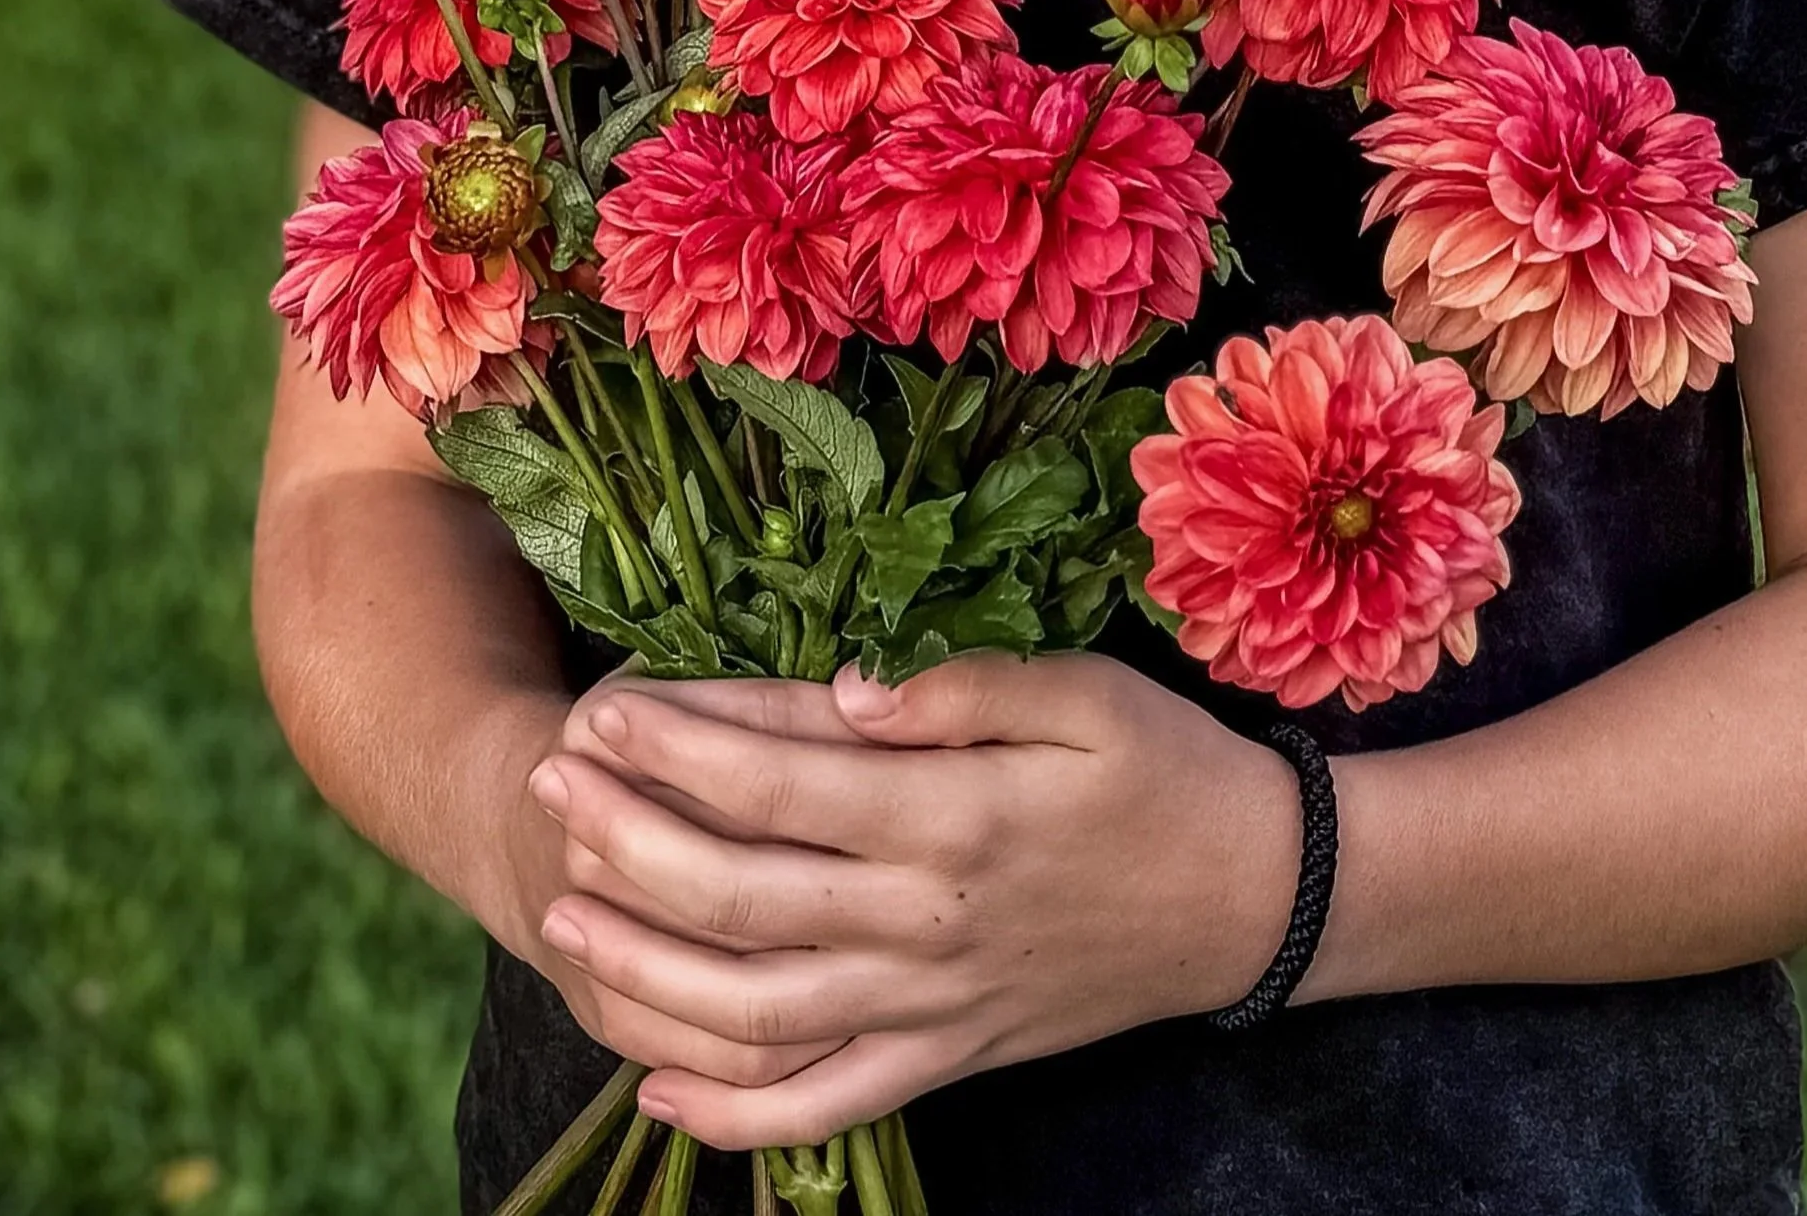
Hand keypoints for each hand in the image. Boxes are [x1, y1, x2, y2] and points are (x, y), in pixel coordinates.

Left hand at [526, 653, 1302, 1148]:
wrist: (1254, 901)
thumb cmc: (1169, 771)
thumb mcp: (1087, 694)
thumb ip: (963, 689)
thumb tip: (845, 691)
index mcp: (957, 817)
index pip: (781, 782)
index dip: (678, 747)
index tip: (602, 708)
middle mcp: (928, 922)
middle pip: (740, 893)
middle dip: (628, 837)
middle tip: (553, 784)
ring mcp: (933, 1008)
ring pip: (755, 1013)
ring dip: (645, 970)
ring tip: (565, 916)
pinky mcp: (948, 1061)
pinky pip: (823, 1109)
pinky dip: (731, 1116)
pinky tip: (654, 1084)